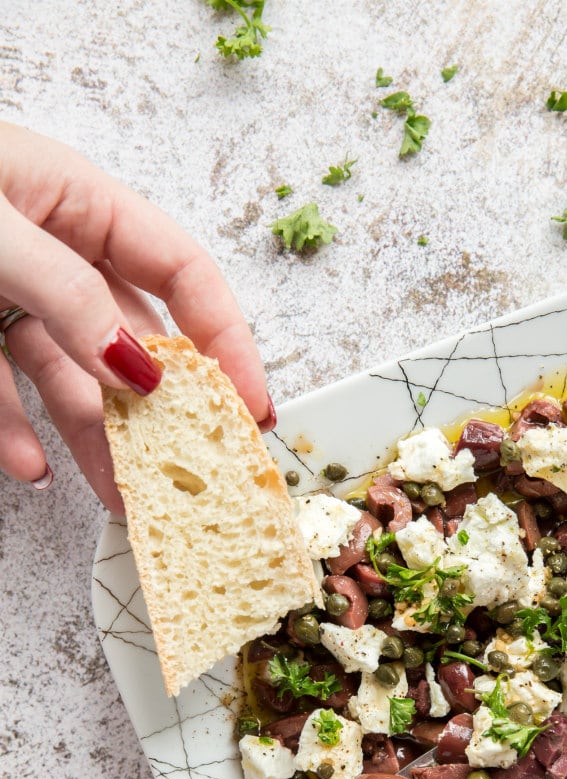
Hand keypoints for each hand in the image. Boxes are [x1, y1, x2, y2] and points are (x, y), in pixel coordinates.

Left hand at [0, 121, 274, 511]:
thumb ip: (72, 299)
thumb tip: (142, 371)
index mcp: (80, 202)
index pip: (184, 275)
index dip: (227, 342)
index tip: (251, 410)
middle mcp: (54, 249)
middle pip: (133, 342)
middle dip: (163, 413)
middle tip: (189, 475)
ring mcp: (7, 293)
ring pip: (72, 378)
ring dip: (96, 440)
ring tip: (121, 500)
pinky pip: (2, 389)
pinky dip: (13, 431)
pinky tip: (29, 467)